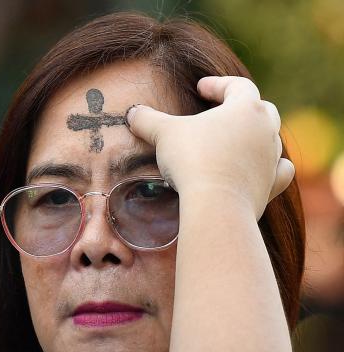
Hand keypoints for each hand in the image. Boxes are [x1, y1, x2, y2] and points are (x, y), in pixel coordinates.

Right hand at [127, 76, 293, 218]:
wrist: (216, 205)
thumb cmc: (193, 161)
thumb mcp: (164, 134)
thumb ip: (148, 120)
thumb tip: (132, 113)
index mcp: (245, 108)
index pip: (238, 86)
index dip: (218, 84)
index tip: (201, 88)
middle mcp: (265, 130)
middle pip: (262, 109)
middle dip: (242, 108)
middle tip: (221, 111)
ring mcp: (271, 158)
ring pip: (271, 139)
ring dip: (254, 137)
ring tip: (234, 141)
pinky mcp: (272, 184)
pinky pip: (281, 169)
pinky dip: (273, 166)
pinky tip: (264, 167)